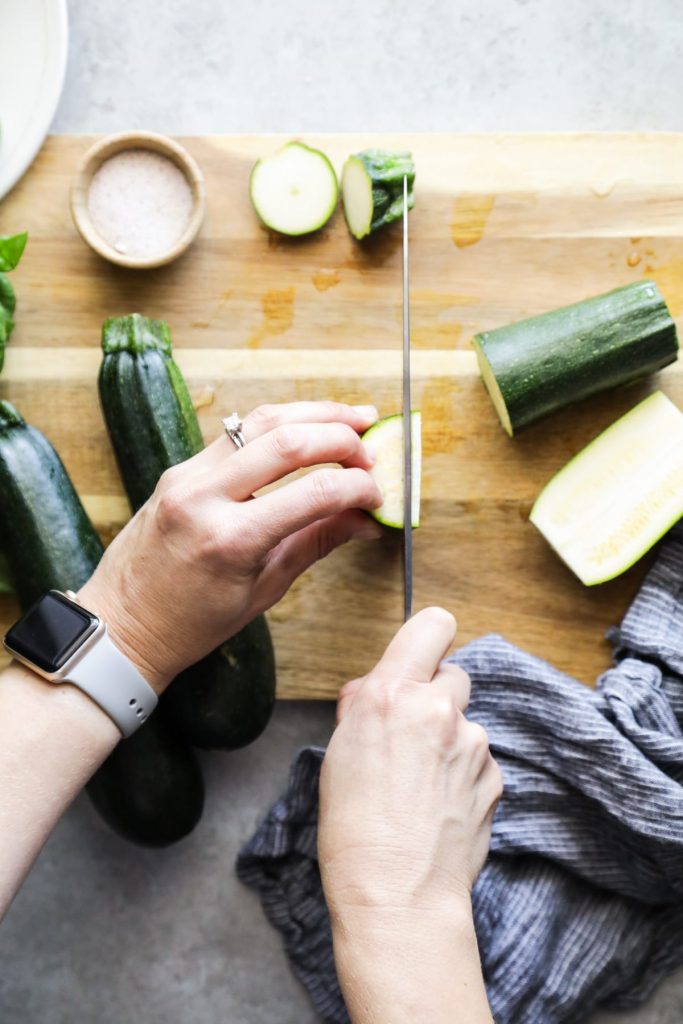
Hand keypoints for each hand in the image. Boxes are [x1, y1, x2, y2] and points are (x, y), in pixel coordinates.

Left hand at [79, 401, 382, 691]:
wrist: (121, 624)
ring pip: (260, 420)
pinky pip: (236, 433)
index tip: (378, 494)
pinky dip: (279, 425)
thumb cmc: (191, 622)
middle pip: (288, 439)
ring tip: (352, 418)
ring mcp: (186, 476)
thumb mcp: (264, 590)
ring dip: (313, 413)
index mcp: (230, 539)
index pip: (314, 492)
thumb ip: (316, 543)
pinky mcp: (180, 468)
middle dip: (341, 436)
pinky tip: (307, 429)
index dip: (358, 486)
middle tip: (373, 446)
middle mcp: (204, 496)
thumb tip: (364, 519)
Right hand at [319, 608, 501, 1023]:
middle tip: (410, 737)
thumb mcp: (338, 752)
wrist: (398, 894)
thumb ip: (362, 706)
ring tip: (420, 786)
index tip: (422, 656)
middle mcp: (439, 709)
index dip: (429, 637)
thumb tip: (375, 689)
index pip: (434, 625)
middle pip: (452, 674)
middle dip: (434, 698)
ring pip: (465, 722)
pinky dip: (463, 774)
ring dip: (449, 740)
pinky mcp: (495, 776)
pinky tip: (439, 806)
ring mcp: (474, 743)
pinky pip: (479, 759)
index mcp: (391, 694)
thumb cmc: (353, 829)